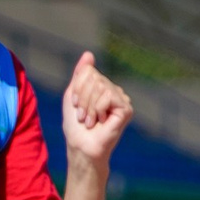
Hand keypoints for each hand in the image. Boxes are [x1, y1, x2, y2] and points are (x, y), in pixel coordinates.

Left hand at [60, 51, 133, 168]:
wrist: (81, 146)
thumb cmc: (75, 125)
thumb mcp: (73, 94)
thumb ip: (81, 74)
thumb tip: (89, 53)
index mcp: (102, 86)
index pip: (88, 71)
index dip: (77, 88)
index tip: (76, 106)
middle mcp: (114, 90)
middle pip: (94, 78)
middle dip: (82, 98)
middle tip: (83, 116)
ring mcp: (122, 99)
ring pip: (100, 86)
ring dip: (89, 106)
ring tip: (90, 120)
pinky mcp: (127, 108)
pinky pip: (108, 95)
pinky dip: (98, 109)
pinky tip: (101, 121)